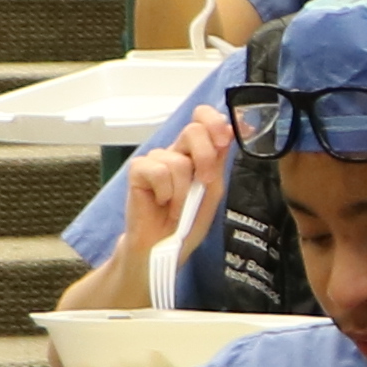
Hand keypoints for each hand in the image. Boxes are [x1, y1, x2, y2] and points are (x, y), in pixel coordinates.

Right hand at [117, 106, 235, 270]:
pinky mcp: (138, 170)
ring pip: (177, 159)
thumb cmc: (186, 223)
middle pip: (193, 130)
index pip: (202, 119)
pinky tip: (161, 203)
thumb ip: (218, 163)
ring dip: (183, 191)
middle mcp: (175, 153)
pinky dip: (166, 192)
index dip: (214, 121)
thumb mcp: (212, 193)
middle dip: (205, 157)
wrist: (163, 247)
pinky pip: (158, 171)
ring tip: (177, 206)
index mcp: (195, 154)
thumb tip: (228, 133)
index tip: (224, 139)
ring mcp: (155, 160)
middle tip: (205, 182)